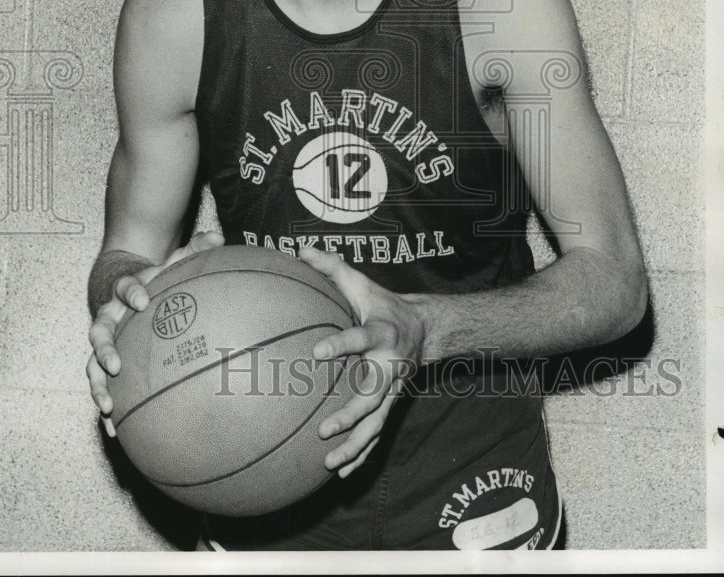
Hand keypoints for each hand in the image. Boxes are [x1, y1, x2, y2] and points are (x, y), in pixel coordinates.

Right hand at [86, 231, 224, 435]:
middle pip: (98, 332)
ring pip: (92, 365)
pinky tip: (118, 431)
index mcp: (125, 291)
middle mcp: (109, 317)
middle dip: (104, 349)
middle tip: (115, 364)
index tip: (142, 301)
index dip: (131, 293)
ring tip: (109, 406)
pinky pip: (104, 387)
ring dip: (98, 386)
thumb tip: (219, 238)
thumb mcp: (174, 261)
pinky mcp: (108, 365)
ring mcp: (105, 344)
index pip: (125, 288)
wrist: (126, 289)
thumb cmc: (156, 278)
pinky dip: (109, 409)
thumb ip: (194, 250)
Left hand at [298, 247, 425, 478]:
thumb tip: (298, 249)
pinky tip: (342, 474)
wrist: (425, 329)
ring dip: (355, 446)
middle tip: (324, 428)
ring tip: (328, 463)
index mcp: (382, 334)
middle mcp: (390, 367)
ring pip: (376, 424)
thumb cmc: (383, 304)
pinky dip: (362, 455)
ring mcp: (392, 390)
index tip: (317, 352)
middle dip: (351, 415)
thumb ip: (331, 267)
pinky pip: (376, 433)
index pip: (361, 339)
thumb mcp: (361, 283)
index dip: (342, 345)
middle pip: (373, 396)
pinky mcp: (391, 404)